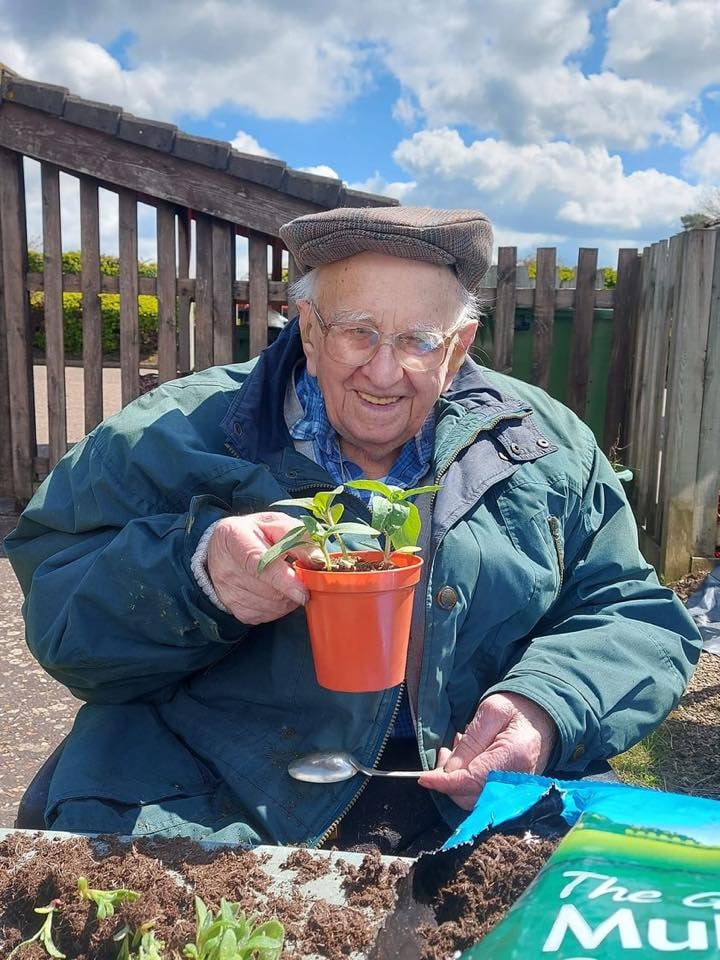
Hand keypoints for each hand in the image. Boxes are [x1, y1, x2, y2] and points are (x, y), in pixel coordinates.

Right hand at [206, 512, 323, 624]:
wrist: (223, 551)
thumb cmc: (255, 534)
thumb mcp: (276, 523)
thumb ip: (298, 535)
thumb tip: (318, 559)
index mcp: (233, 536)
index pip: (259, 564)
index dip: (284, 580)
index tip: (303, 591)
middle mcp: (225, 567)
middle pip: (270, 590)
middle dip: (293, 586)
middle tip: (299, 572)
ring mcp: (229, 592)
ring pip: (272, 605)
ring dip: (289, 596)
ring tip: (288, 579)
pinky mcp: (237, 610)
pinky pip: (269, 614)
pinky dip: (281, 605)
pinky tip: (277, 590)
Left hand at [418, 692, 557, 809]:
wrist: (543, 719)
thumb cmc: (517, 710)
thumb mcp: (492, 711)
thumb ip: (472, 741)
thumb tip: (450, 770)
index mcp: (514, 756)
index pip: (471, 780)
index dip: (444, 782)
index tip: (424, 777)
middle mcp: (517, 782)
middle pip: (470, 797)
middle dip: (448, 779)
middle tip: (445, 753)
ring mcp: (515, 791)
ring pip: (473, 800)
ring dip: (456, 781)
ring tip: (457, 750)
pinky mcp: (510, 794)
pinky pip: (482, 796)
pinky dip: (466, 783)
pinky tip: (467, 760)